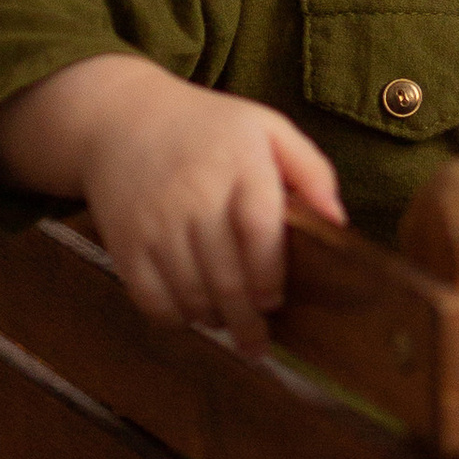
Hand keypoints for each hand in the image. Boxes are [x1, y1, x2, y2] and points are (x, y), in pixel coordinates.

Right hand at [0, 58, 344, 345]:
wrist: (120, 118)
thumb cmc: (207, 129)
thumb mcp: (266, 128)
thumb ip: (311, 170)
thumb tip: (338, 222)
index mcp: (239, 164)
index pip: (259, 231)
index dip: (269, 274)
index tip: (275, 299)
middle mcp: (194, 194)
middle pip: (226, 275)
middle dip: (247, 319)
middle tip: (257, 340)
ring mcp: (155, 221)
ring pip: (191, 294)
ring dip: (214, 320)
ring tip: (229, 326)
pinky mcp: (124, 242)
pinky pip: (151, 298)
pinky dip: (174, 318)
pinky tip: (191, 315)